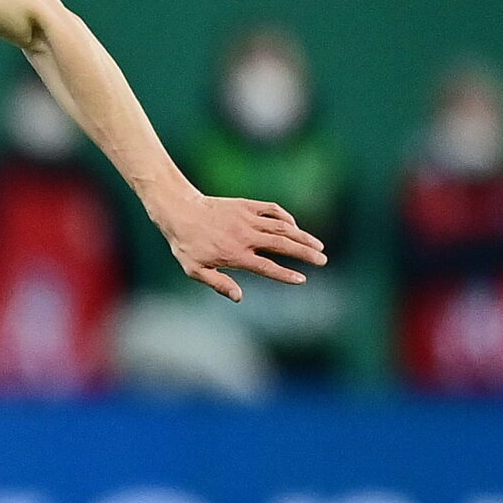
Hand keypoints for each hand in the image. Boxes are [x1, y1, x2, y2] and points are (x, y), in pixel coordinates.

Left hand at [152, 191, 327, 301]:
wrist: (180, 211)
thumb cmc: (186, 244)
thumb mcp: (195, 270)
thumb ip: (219, 284)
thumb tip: (239, 297)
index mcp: (235, 255)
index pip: (267, 267)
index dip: (285, 274)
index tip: (302, 279)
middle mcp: (246, 236)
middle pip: (283, 245)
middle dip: (305, 253)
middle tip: (323, 260)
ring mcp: (248, 218)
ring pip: (283, 227)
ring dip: (303, 236)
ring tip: (318, 246)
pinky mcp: (247, 205)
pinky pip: (273, 210)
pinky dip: (286, 218)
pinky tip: (294, 226)